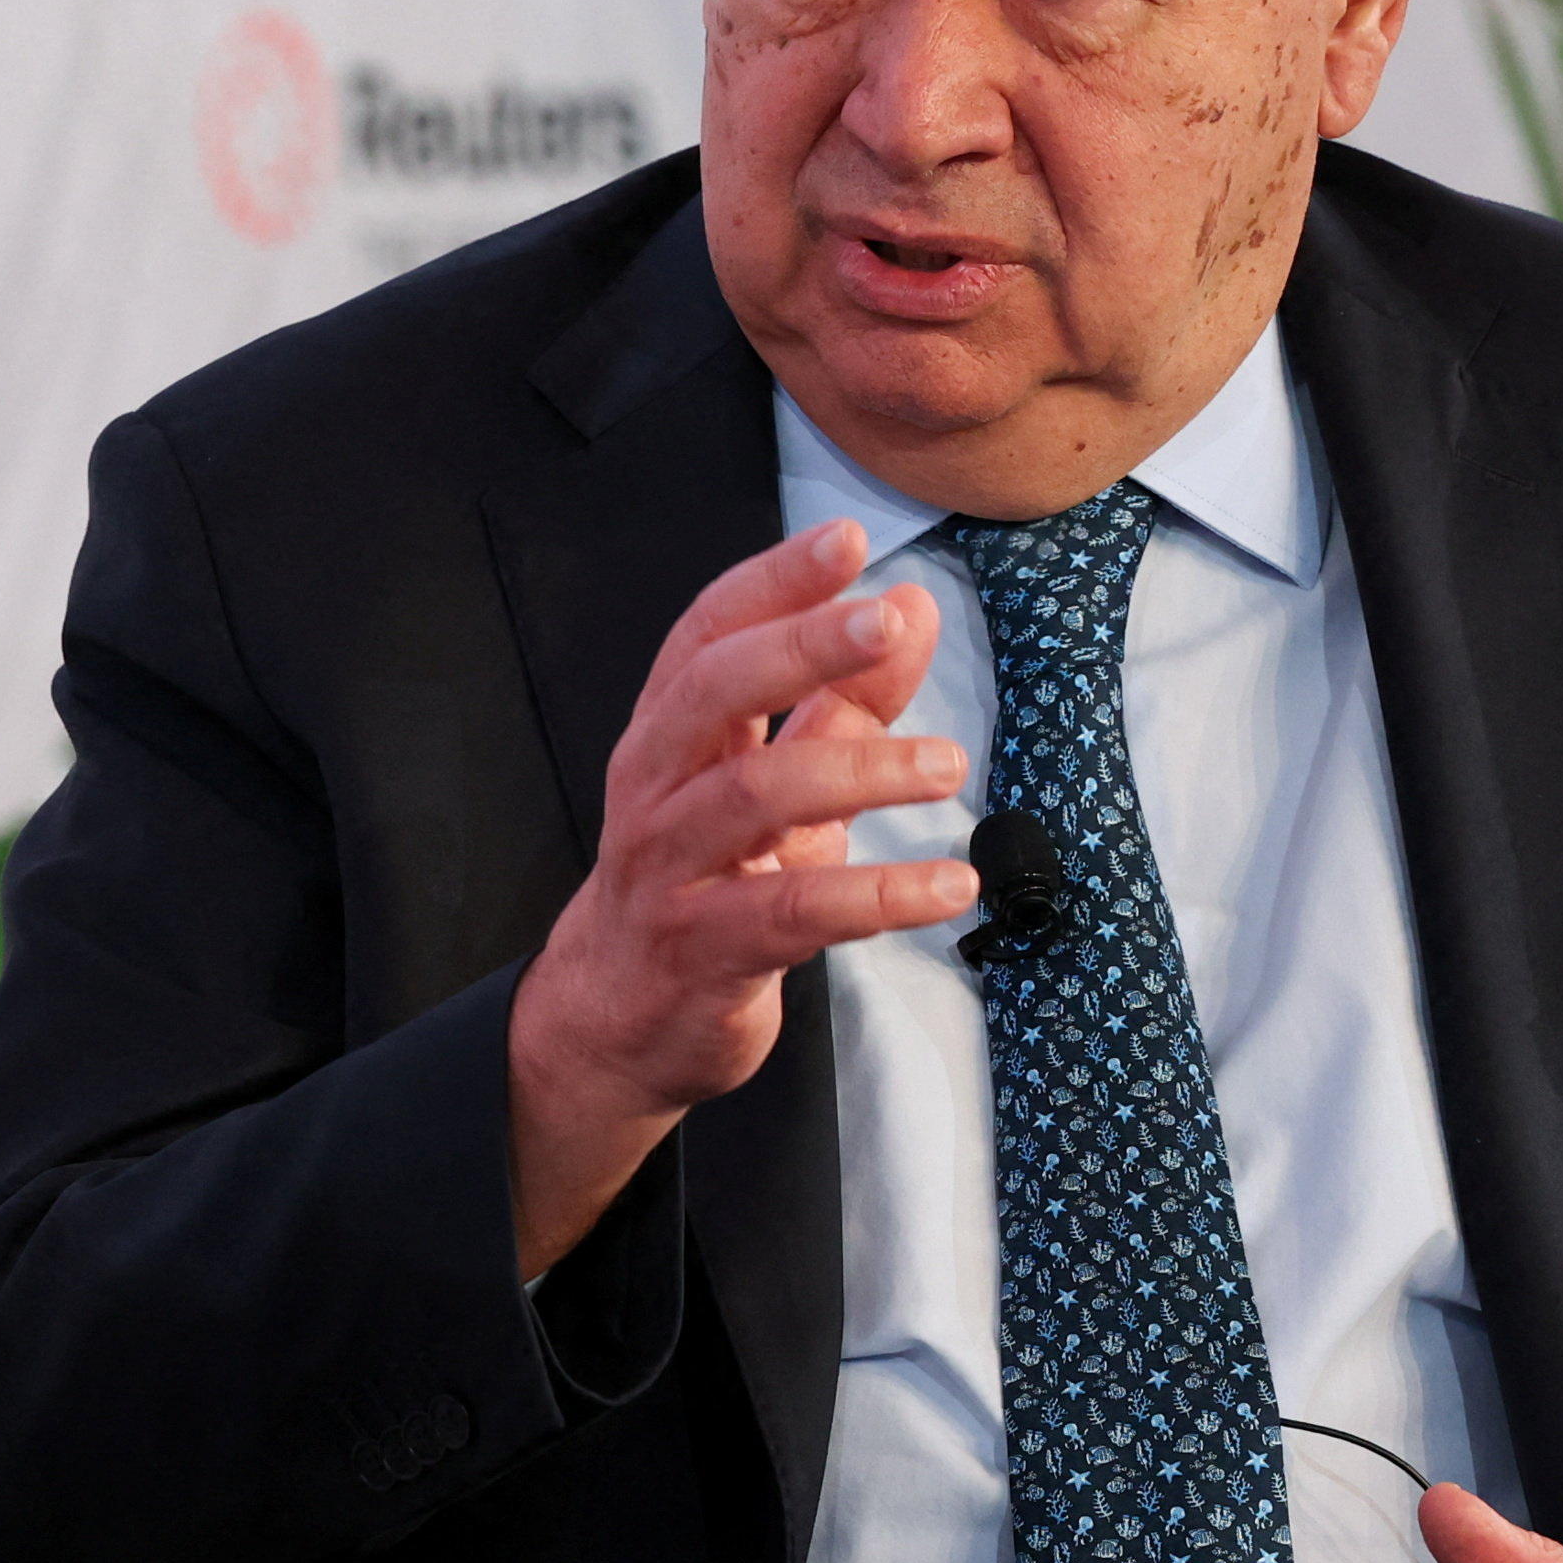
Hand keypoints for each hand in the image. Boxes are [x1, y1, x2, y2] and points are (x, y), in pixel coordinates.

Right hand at [506, 517, 976, 1273]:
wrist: (614, 1023)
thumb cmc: (702, 883)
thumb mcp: (774, 785)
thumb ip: (842, 701)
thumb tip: (912, 609)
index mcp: (671, 735)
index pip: (709, 633)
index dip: (772, 581)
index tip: (845, 539)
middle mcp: (657, 789)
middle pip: (715, 692)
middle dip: (801, 646)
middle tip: (887, 621)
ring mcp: (671, 870)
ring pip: (754, 797)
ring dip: (859, 770)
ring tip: (947, 765)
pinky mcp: (703, 950)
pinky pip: (794, 911)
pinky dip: (878, 894)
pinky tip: (948, 885)